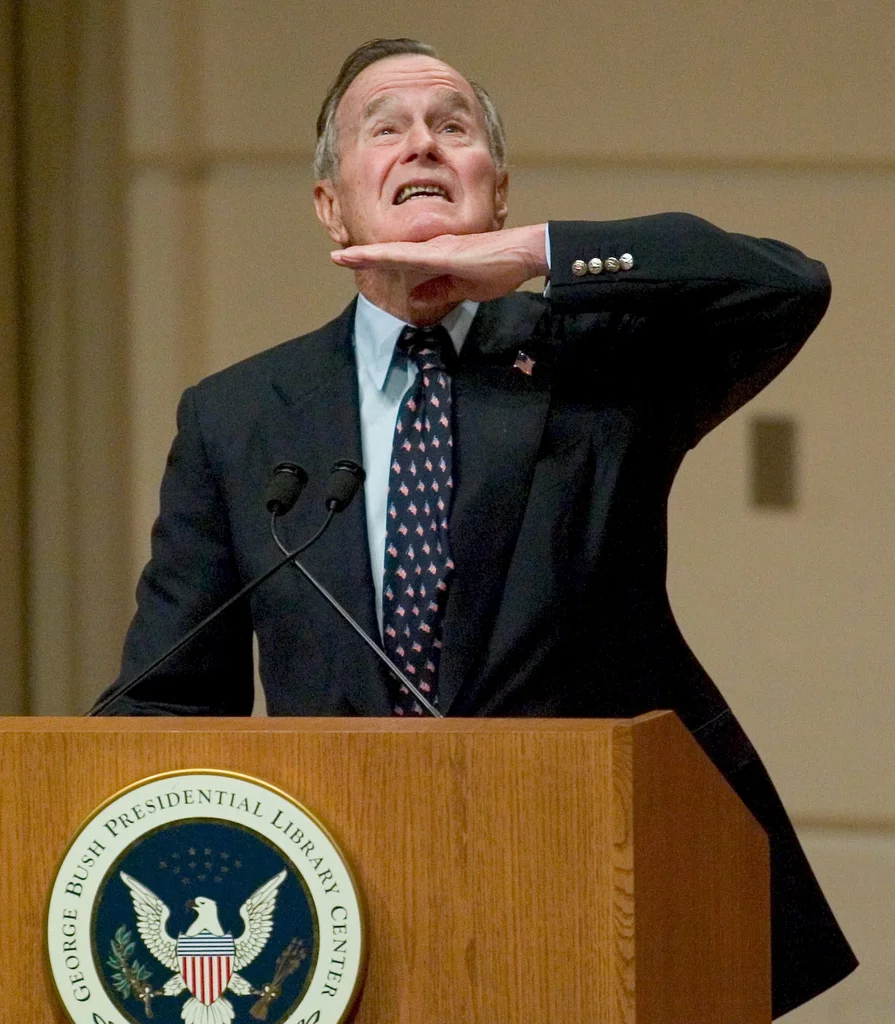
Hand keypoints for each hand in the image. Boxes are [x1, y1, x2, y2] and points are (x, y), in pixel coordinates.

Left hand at [330, 224, 547, 305]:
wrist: (525, 253)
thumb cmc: (500, 267)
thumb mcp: (464, 288)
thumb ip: (439, 291)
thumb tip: (415, 299)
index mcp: (437, 256)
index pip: (400, 260)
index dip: (375, 260)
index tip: (352, 261)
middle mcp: (433, 248)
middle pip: (391, 253)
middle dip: (362, 256)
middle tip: (335, 257)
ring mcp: (438, 249)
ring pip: (396, 252)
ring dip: (370, 255)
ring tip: (343, 256)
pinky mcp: (446, 254)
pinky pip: (413, 257)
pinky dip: (393, 257)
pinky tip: (377, 257)